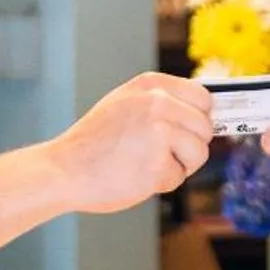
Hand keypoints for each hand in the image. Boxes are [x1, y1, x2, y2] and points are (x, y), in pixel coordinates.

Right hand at [45, 73, 213, 213]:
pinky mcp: (157, 163)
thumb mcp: (124, 105)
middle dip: (191, 146)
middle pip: (205, 127)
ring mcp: (158, 131)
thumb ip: (160, 103)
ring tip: (149, 165)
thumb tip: (204, 112)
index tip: (193, 131)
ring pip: (199, 153)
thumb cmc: (94, 143)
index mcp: (150, 85)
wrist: (64, 170)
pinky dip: (162, 183)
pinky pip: (179, 177)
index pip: (202, 97)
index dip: (200, 118)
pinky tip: (137, 177)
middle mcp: (157, 102)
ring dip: (180, 166)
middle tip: (164, 155)